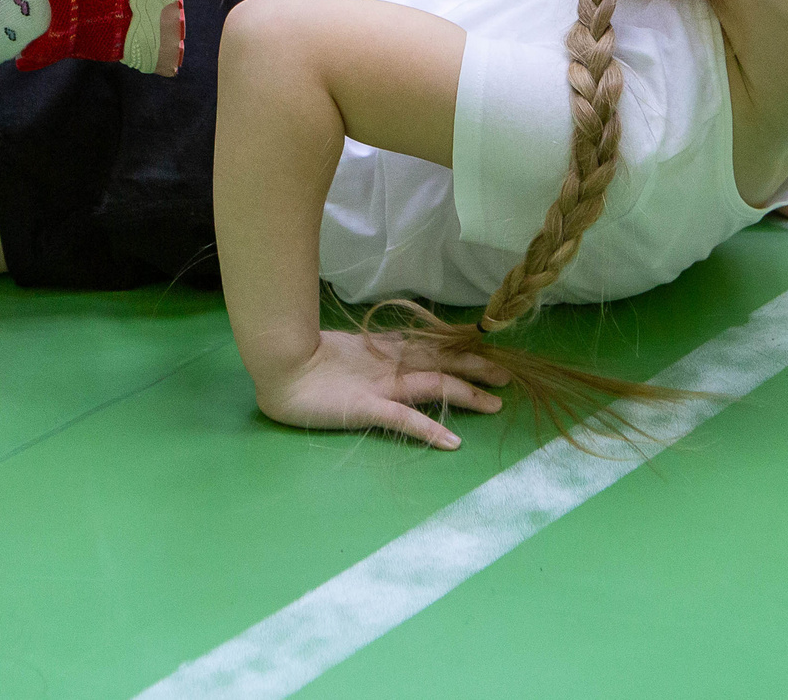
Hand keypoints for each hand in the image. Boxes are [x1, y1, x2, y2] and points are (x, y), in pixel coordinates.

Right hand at [254, 329, 509, 448]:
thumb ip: (374, 349)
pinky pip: (405, 419)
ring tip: (496, 404)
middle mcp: (391, 364)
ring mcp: (382, 386)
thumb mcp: (349, 351)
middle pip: (443, 361)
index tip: (489, 351)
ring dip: (467, 393)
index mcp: (386, 349)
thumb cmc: (306, 359)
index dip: (462, 349)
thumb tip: (400, 347)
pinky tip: (452, 441)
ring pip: (434, 385)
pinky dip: (431, 429)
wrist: (279, 364)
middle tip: (509, 375)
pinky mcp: (368, 407)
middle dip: (477, 367)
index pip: (433, 347)